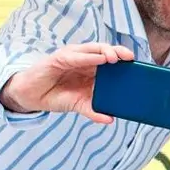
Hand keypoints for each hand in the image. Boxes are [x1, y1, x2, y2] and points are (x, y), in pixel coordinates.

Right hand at [0, 43, 134, 120]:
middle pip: (104, 52)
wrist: (31, 96)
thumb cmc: (57, 96)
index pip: (110, 60)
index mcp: (92, 70)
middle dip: (118, 52)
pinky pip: (75, 56)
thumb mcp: (78, 105)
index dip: (123, 59)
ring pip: (92, 50)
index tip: (137, 64)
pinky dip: (87, 57)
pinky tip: (98, 59)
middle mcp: (84, 61)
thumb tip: (110, 120)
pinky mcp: (58, 58)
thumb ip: (93, 111)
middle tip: (129, 58)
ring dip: (104, 52)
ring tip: (115, 58)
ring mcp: (72, 57)